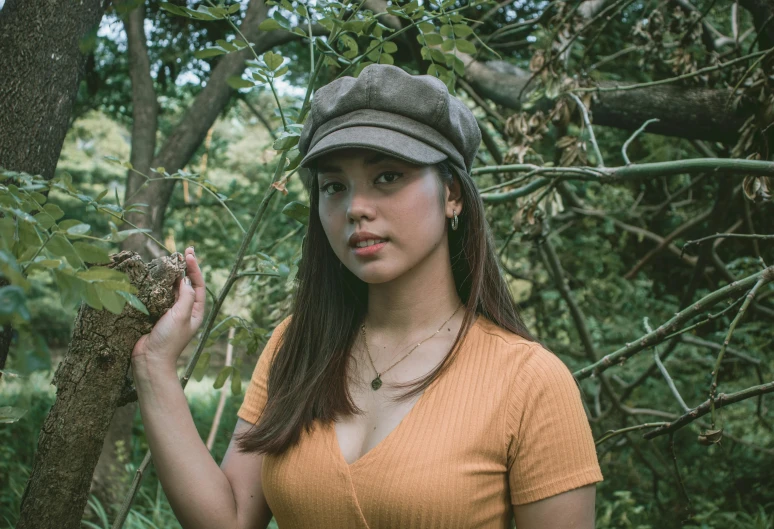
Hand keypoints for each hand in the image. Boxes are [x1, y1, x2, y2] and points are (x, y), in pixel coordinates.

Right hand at [132, 246, 205, 370]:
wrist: (149, 359)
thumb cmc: (168, 339)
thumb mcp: (181, 315)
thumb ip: (186, 296)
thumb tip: (185, 280)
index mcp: (196, 312)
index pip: (199, 285)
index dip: (194, 269)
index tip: (188, 254)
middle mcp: (185, 311)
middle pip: (187, 285)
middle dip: (185, 268)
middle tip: (182, 251)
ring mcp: (170, 313)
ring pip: (172, 289)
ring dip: (171, 275)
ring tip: (169, 260)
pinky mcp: (156, 314)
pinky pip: (159, 295)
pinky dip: (158, 285)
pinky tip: (154, 276)